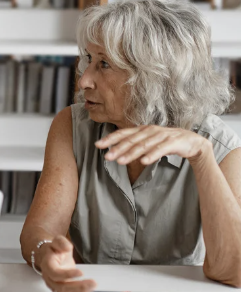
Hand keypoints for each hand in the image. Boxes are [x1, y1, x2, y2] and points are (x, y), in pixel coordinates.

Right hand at [39, 236, 96, 291]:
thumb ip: (61, 242)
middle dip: (78, 287)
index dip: (67, 275)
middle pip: (61, 287)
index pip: (54, 273)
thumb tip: (66, 247)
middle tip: (93, 282)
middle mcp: (48, 278)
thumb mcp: (58, 241)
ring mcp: (53, 286)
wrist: (50, 256)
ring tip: (91, 287)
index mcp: (47, 265)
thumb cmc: (55, 250)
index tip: (81, 273)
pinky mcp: (59, 291)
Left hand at [96, 125, 210, 165]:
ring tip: (120, 161)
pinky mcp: (173, 142)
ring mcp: (162, 136)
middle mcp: (150, 131)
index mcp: (143, 130)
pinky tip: (143, 162)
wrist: (193, 142)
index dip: (110, 139)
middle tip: (106, 156)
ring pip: (143, 145)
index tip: (98, 145)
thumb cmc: (167, 142)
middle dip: (117, 148)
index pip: (123, 133)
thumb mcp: (149, 141)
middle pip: (131, 140)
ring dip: (131, 153)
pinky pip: (160, 150)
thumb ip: (135, 144)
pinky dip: (151, 155)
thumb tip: (115, 150)